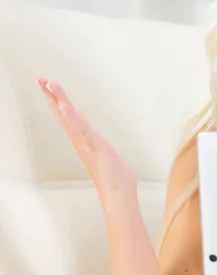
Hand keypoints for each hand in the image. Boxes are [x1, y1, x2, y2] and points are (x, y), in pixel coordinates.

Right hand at [37, 78, 136, 206]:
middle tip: (40, 79)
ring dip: (60, 100)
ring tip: (50, 84)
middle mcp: (80, 141)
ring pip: (70, 117)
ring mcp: (86, 143)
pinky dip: (73, 118)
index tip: (48, 85)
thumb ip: (95, 144)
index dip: (57, 101)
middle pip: (63, 114)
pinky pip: (82, 129)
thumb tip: (90, 135)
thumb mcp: (103, 155)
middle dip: (52, 96)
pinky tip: (65, 107)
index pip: (67, 117)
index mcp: (83, 140)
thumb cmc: (113, 178)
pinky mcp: (95, 146)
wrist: (118, 195)